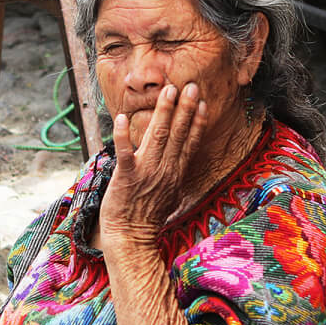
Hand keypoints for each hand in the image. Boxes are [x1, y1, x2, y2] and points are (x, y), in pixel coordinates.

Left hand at [101, 82, 207, 246]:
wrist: (131, 238)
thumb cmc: (147, 217)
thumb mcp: (169, 194)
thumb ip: (173, 172)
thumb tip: (178, 158)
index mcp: (175, 173)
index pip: (190, 142)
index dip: (197, 121)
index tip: (203, 103)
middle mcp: (165, 170)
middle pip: (178, 134)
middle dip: (185, 108)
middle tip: (190, 85)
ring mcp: (146, 172)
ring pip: (158, 136)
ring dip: (164, 112)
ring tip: (169, 91)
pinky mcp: (126, 177)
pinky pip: (124, 153)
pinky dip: (124, 136)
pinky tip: (122, 118)